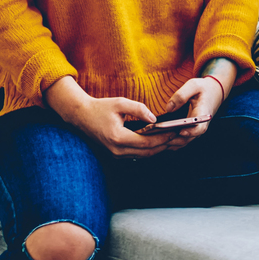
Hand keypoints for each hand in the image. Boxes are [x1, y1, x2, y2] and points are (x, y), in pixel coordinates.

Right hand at [44, 77, 174, 157]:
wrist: (81, 116)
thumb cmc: (100, 108)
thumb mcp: (120, 103)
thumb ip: (139, 109)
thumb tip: (154, 118)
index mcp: (118, 138)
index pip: (147, 143)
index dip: (163, 138)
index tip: (175, 132)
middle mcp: (117, 150)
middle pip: (147, 153)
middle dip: (164, 145)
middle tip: (178, 137)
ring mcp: (115, 154)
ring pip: (143, 156)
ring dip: (158, 149)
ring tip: (172, 140)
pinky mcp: (115, 154)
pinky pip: (137, 155)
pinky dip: (149, 150)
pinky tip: (159, 142)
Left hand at [158, 73, 226, 146]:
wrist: (214, 92)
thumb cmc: (204, 88)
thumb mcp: (193, 85)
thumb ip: (181, 95)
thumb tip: (168, 109)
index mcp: (203, 113)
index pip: (200, 127)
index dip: (191, 132)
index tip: (180, 131)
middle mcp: (201, 125)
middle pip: (189, 138)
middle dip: (174, 140)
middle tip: (159, 138)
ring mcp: (196, 129)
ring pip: (184, 141)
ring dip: (171, 143)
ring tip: (156, 140)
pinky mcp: (191, 130)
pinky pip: (182, 140)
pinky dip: (172, 142)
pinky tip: (159, 140)